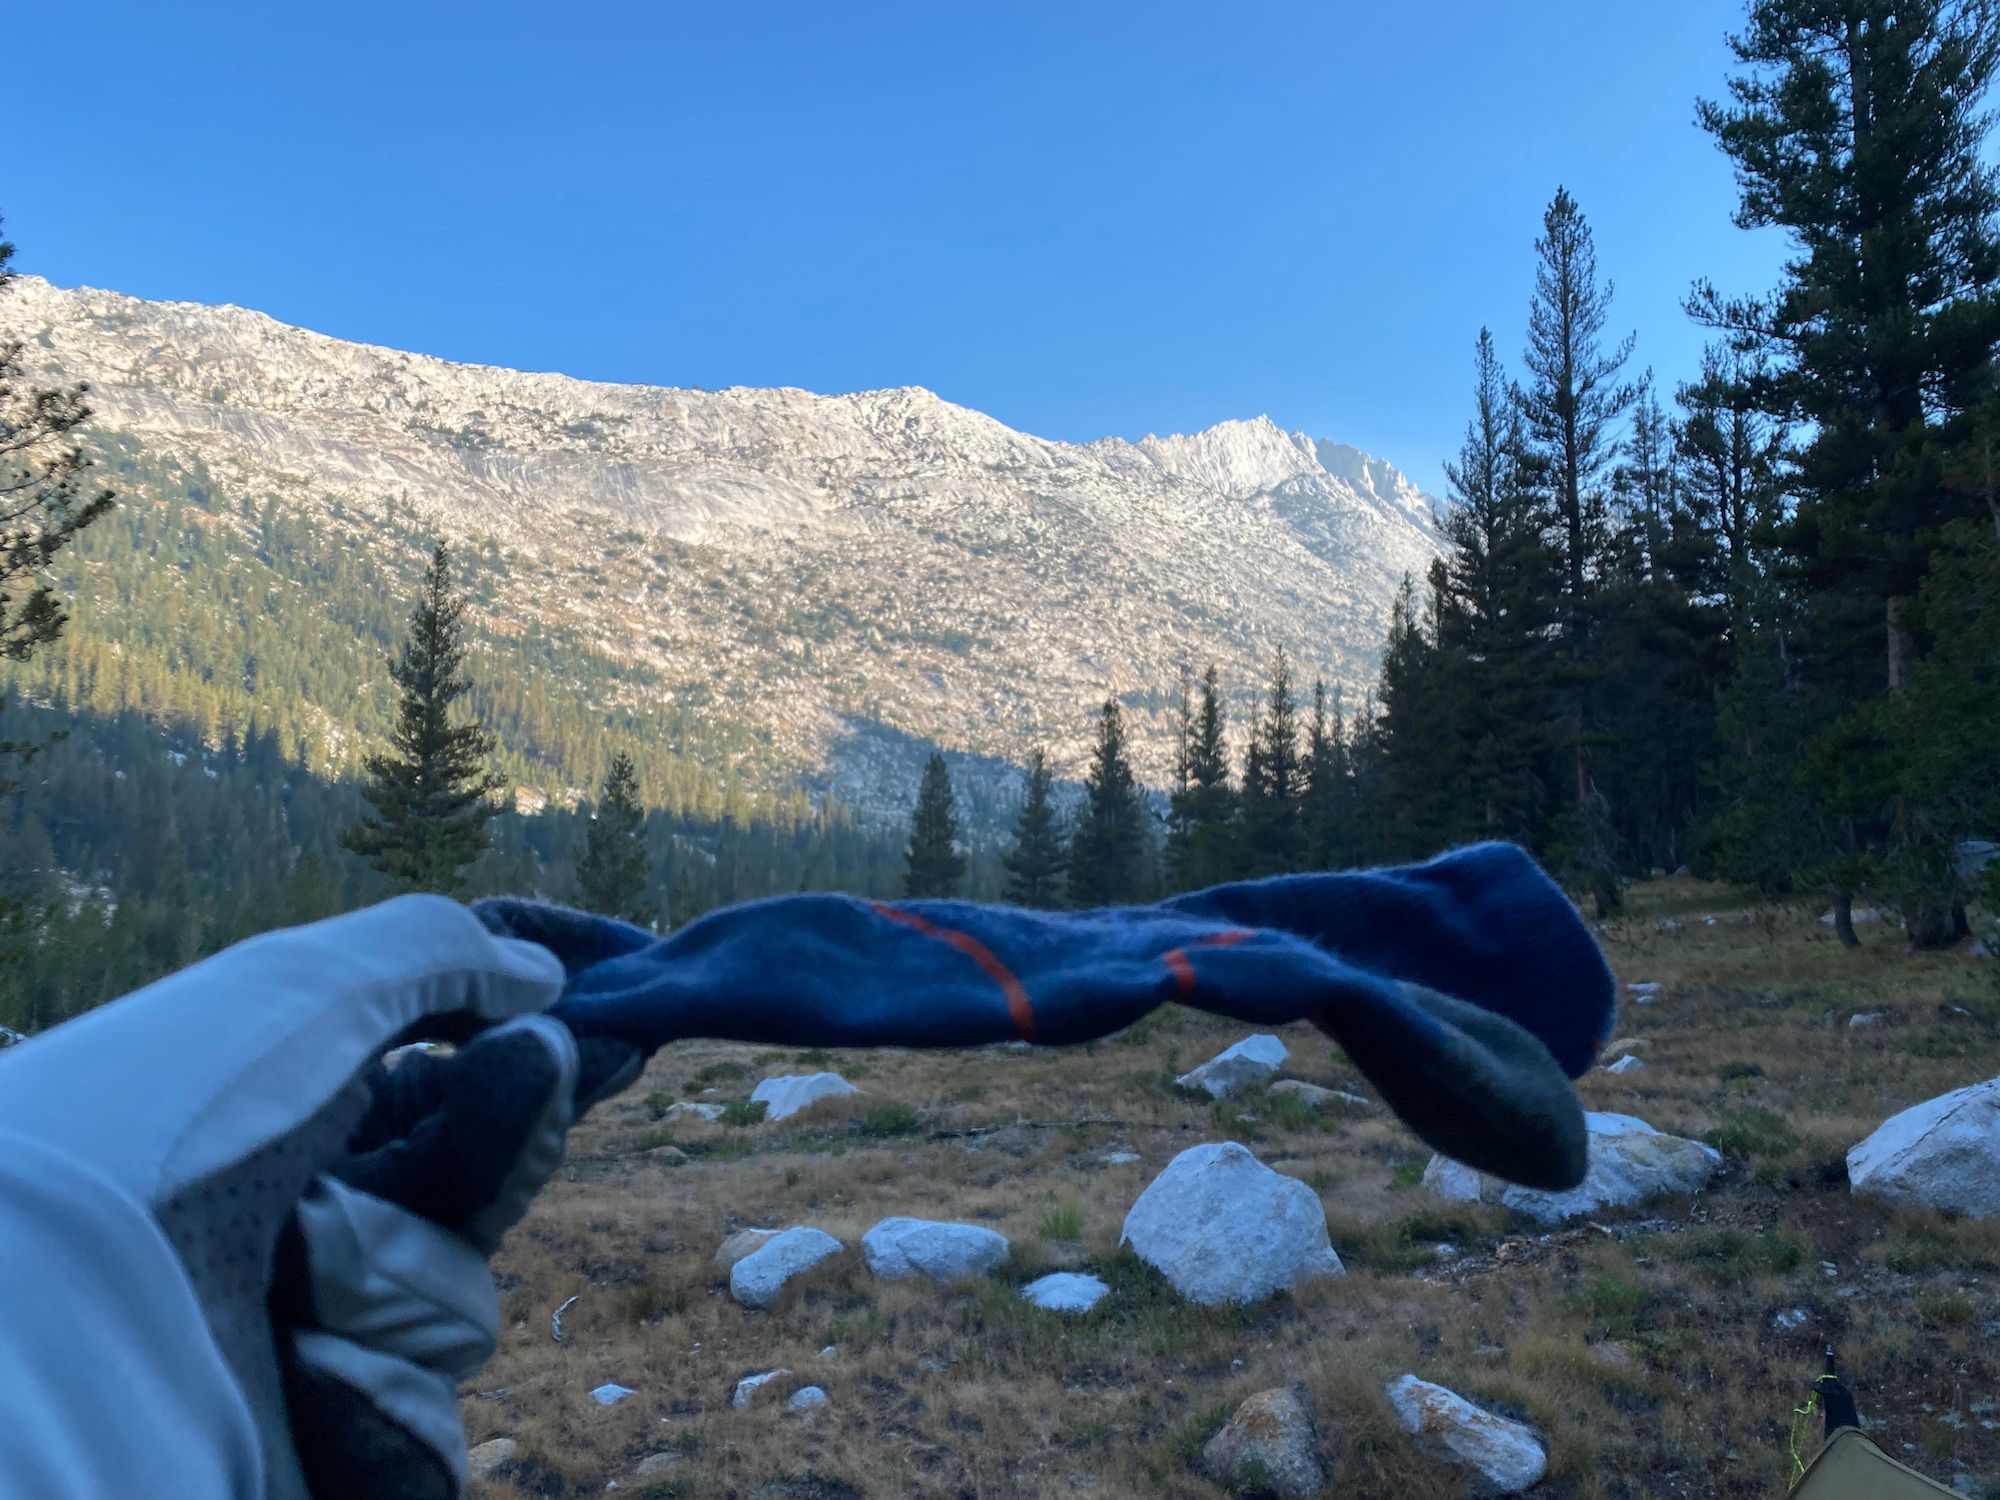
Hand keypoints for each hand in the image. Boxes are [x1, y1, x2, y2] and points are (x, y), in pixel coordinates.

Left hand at [0, 894, 612, 1499]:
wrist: (43, 1325)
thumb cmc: (162, 1124)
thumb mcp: (300, 988)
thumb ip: (433, 956)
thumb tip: (539, 972)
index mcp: (281, 1127)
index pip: (445, 1099)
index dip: (531, 1073)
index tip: (612, 1036)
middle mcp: (292, 1231)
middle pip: (475, 1195)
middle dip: (504, 1141)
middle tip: (539, 1070)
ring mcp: (302, 1348)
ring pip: (450, 1314)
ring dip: (393, 1282)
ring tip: (288, 1283)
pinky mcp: (321, 1458)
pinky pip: (418, 1441)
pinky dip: (375, 1411)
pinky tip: (299, 1374)